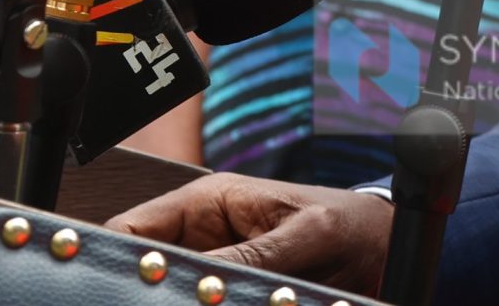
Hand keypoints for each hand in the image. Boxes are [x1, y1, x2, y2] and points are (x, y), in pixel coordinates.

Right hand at [108, 175, 391, 294]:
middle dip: (142, 288)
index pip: (137, 227)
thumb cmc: (349, 224)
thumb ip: (256, 256)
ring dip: (173, 300)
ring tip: (185, 304)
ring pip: (171, 293)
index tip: (113, 287)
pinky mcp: (232, 294)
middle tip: (148, 304)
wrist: (386, 249)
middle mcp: (203, 237)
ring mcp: (216, 269)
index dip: (116, 255)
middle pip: (148, 268)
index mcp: (209, 203)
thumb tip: (206, 285)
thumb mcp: (307, 234)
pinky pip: (203, 303)